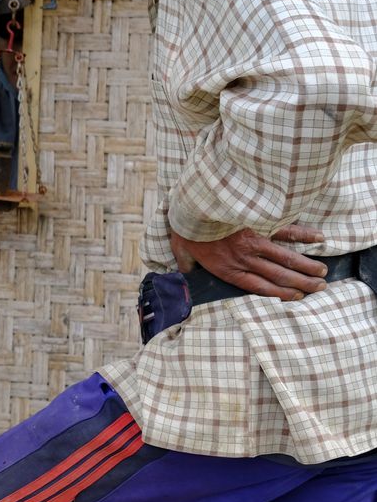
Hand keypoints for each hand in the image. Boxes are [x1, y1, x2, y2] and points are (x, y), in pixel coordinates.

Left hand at [169, 224, 328, 301]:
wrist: (192, 204)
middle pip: (279, 276)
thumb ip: (186, 265)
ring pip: (287, 258)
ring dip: (307, 267)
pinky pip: (286, 232)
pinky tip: (319, 239)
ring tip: (322, 273)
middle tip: (319, 287)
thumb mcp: (180, 250)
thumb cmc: (185, 228)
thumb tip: (182, 274)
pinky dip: (304, 235)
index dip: (280, 294)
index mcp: (227, 269)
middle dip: (301, 284)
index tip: (297, 297)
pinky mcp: (259, 224)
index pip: (259, 287)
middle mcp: (244, 259)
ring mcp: (254, 242)